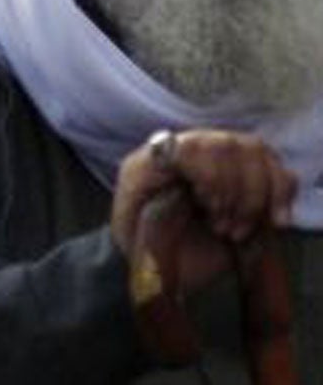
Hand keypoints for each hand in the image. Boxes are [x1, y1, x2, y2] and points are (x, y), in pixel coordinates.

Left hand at [111, 129, 295, 298]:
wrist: (158, 268)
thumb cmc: (140, 242)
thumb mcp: (129, 216)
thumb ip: (144, 188)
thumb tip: (171, 166)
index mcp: (160, 157)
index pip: (193, 144)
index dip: (208, 173)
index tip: (205, 204)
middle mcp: (193, 151)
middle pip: (230, 145)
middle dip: (232, 190)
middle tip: (219, 226)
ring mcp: (223, 165)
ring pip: (256, 153)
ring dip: (255, 196)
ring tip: (235, 230)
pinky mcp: (251, 185)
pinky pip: (279, 173)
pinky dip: (283, 196)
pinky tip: (275, 222)